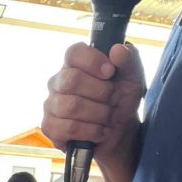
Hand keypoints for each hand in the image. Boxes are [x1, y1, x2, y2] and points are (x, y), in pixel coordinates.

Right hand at [42, 42, 145, 164]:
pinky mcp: (50, 127)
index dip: (92, 61)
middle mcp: (58, 82)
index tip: (110, 72)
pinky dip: (91, 131)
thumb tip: (117, 49)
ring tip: (110, 117)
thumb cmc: (121, 100)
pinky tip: (100, 131)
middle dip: (101, 92)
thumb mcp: (132, 78)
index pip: (73, 53)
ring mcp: (51, 105)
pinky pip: (69, 127)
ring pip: (72, 106)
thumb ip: (129, 60)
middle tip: (114, 99)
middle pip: (72, 80)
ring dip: (99, 114)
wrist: (118, 131)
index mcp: (74, 64)